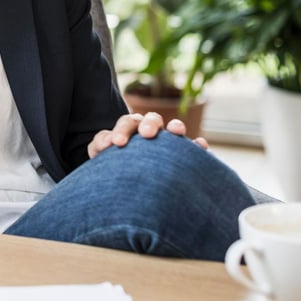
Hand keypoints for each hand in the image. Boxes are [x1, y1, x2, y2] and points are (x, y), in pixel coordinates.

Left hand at [87, 111, 208, 158]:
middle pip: (152, 119)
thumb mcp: (101, 154)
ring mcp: (168, 141)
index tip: (116, 143)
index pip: (127, 123)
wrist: (124, 182)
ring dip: (175, 127)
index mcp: (130, 128)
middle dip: (149, 123)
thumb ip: (101, 144)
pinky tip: (200, 146)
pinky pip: (192, 147)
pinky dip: (196, 145)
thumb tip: (107, 142)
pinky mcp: (182, 154)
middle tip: (146, 134)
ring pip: (174, 129)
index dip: (122, 130)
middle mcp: (150, 130)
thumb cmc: (111, 163)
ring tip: (176, 131)